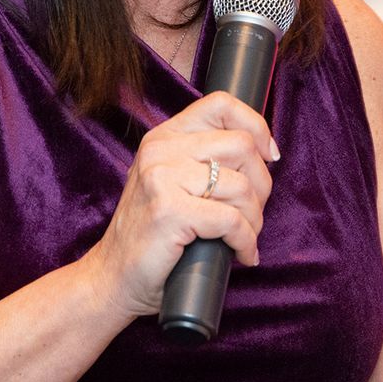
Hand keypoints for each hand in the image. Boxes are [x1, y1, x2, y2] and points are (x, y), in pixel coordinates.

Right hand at [85, 91, 276, 319]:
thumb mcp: (173, 183)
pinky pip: (232, 220)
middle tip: (252, 213)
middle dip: (261, 185)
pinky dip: (246, 242)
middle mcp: (160, 151)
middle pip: (242, 146)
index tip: (268, 156)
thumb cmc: (154, 236)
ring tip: (243, 238)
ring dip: (254, 219)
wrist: (114, 278)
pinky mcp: (169, 211)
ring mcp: (162, 178)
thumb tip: (265, 151)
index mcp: (164, 137)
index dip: (256, 126)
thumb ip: (205, 161)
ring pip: (242, 185)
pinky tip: (242, 255)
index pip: (221, 104)